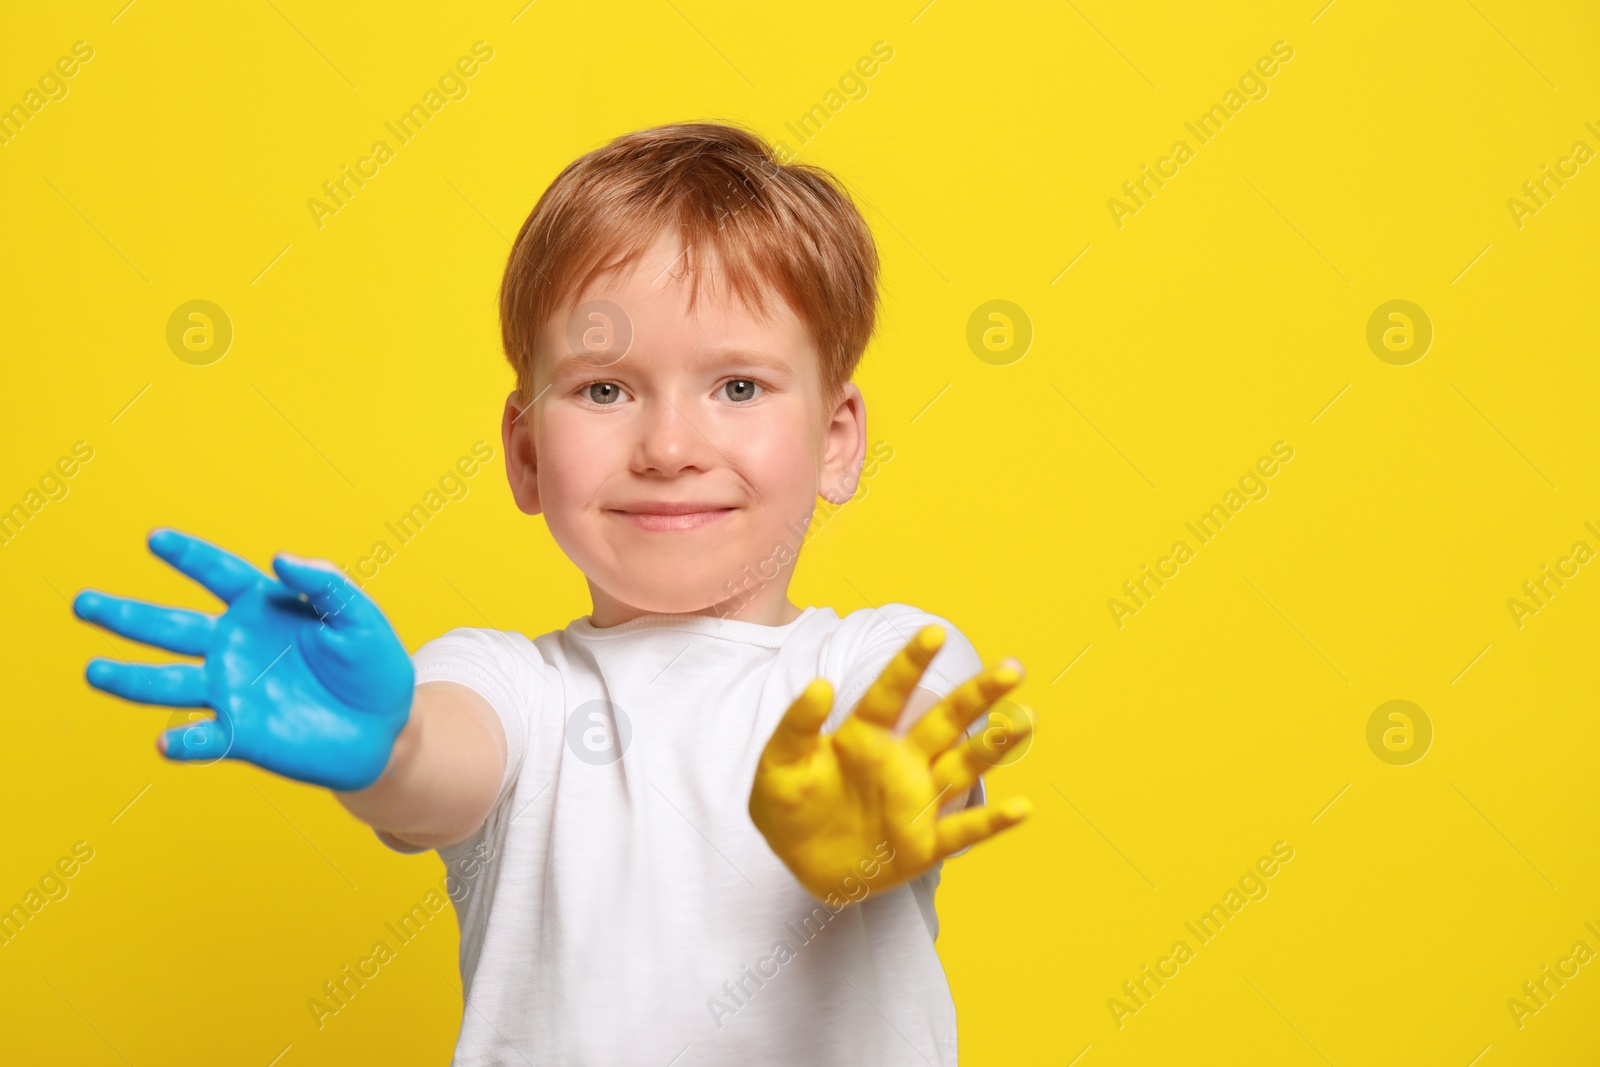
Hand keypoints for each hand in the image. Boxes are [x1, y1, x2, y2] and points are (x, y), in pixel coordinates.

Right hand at [72, 528, 414, 791]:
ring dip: (130, 679)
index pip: (217, 574)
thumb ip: (325, 585)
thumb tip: (280, 558)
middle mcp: (234, 647)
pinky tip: (165, 741)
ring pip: (169, 682)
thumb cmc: (373, 665)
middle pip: (170, 626)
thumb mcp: (360, 617)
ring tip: (93, 672)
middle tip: (82, 602)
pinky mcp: (241, 735)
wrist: (386, 728)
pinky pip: (203, 738)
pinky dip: (183, 741)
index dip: (188, 556)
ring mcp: (232, 691)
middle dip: (126, 615)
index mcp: (262, 608)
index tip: (154, 538)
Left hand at [748, 625, 1033, 901]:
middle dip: (978, 695)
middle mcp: (900, 761)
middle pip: (945, 721)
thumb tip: (819, 684)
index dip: (912, 663)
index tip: (934, 632)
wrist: (797, 863)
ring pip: (964, 766)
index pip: (891, 693)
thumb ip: (796, 726)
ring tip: (1028, 719)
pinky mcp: (922, 844)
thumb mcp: (778, 765)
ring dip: (996, 745)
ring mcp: (915, 801)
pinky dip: (991, 821)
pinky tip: (1022, 808)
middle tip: (1013, 668)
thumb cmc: (788, 807)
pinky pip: (962, 830)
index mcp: (864, 736)